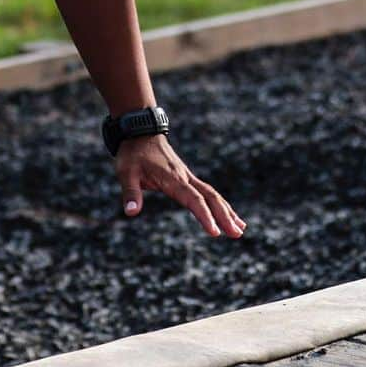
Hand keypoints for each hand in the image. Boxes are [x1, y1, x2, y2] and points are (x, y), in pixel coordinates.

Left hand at [116, 134, 245, 237]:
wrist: (140, 132)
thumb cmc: (132, 154)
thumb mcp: (125, 172)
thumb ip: (130, 192)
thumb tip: (131, 212)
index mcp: (171, 178)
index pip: (192, 199)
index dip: (204, 215)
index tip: (214, 232)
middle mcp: (184, 177)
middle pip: (209, 197)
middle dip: (224, 216)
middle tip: (237, 234)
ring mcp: (187, 176)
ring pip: (212, 194)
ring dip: (226, 211)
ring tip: (240, 229)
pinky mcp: (187, 177)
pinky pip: (207, 191)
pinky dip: (219, 203)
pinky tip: (228, 214)